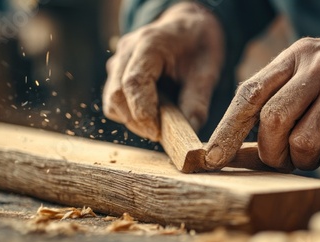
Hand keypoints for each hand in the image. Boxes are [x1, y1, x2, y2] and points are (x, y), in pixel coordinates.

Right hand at [103, 2, 223, 140]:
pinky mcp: (116, 72)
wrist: (190, 28)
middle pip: (116, 94)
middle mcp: (128, 49)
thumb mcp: (208, 71)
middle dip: (137, 121)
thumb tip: (189, 132)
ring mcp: (118, 60)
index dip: (142, 113)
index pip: (134, 83)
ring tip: (159, 121)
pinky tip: (151, 112)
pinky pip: (114, 100)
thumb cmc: (199, 47)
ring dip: (132, 119)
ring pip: (111, 100)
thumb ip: (197, 101)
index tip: (157, 133)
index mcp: (151, 43)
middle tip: (161, 134)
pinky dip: (129, 114)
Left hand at [205, 27, 319, 170]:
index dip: (227, 130)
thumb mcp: (304, 69)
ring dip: (301, 159)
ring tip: (312, 152)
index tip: (211, 158)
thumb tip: (237, 149)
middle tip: (280, 159)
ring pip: (303, 143)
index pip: (249, 95)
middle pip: (273, 121)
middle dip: (270, 152)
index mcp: (294, 57)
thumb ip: (272, 100)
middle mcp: (319, 69)